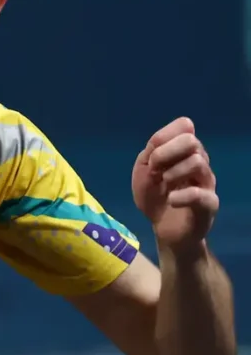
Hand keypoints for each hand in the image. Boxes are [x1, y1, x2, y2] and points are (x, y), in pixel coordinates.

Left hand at [131, 117, 217, 253]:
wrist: (163, 228)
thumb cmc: (154, 195)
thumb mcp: (144, 169)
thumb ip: (152, 150)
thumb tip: (165, 137)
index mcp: (184, 151)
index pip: (184, 126)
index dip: (164, 136)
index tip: (152, 156)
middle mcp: (199, 162)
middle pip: (191, 141)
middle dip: (165, 153)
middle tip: (155, 170)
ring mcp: (206, 182)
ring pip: (197, 162)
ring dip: (172, 173)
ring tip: (165, 186)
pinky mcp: (209, 204)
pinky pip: (200, 193)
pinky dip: (180, 195)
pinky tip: (171, 200)